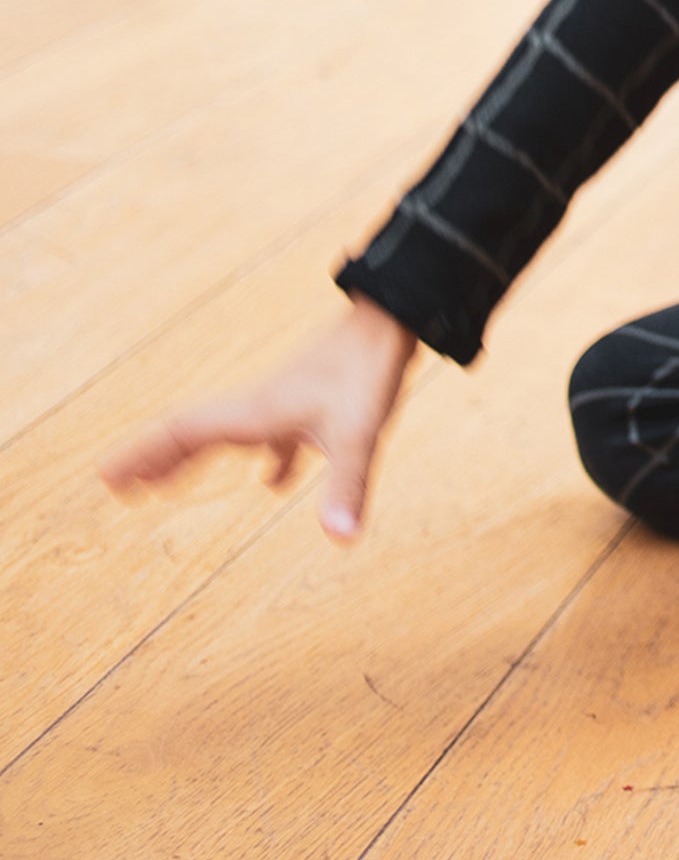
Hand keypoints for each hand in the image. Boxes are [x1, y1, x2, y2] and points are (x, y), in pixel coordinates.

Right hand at [98, 294, 419, 542]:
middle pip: (195, 433)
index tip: (104, 476)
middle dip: (155, 459)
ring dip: (195, 456)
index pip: (183, 433)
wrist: (393, 321)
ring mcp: (286, 400)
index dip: (142, 454)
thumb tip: (340, 538)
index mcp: (255, 413)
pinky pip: (276, 434)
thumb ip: (346, 486)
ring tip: (168, 482)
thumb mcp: (357, 435)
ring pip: (229, 433)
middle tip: (118, 484)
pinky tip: (276, 481)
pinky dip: (267, 458)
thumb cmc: (369, 371)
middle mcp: (260, 405)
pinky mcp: (314, 400)